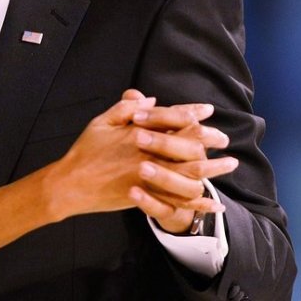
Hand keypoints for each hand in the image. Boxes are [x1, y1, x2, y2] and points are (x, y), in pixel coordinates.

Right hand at [42, 91, 231, 220]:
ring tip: (229, 164)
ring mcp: (147, 177)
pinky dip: (198, 202)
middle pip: (187, 145)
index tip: (208, 111)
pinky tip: (214, 202)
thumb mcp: (101, 122)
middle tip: (224, 138)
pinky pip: (180, 200)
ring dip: (212, 169)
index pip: (171, 119)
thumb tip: (149, 98)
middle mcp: (146, 153)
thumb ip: (125, 108)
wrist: (70, 184)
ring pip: (188, 173)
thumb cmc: (85, 150)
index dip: (192, 113)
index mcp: (137, 132)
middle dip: (209, 139)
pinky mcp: (146, 197)